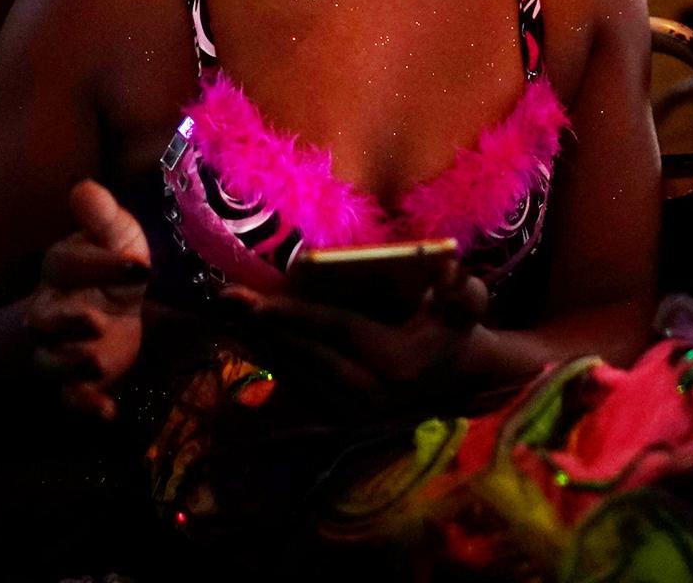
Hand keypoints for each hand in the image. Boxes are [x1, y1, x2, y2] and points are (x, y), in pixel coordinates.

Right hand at [26, 179, 151, 418]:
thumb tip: (82, 185)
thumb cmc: (111, 269)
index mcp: (60, 269)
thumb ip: (103, 218)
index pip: (64, 264)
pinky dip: (84, 406)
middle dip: (64, 324)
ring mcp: (57, 347)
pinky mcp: (73, 381)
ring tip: (96, 365)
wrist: (107, 312)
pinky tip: (106, 413)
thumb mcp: (117, 239)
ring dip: (71, 365)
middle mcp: (49, 309)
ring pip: (50, 361)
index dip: (97, 265)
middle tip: (95, 323)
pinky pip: (68, 399)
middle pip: (41, 320)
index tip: (138, 265)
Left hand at [218, 261, 488, 406]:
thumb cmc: (454, 333)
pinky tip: (245, 337)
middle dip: (262, 326)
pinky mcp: (338, 416)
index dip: (295, 315)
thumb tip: (451, 276)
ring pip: (294, 371)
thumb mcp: (467, 309)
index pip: (335, 330)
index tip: (257, 301)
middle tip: (224, 298)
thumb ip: (464, 295)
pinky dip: (269, 361)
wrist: (460, 385)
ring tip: (224, 312)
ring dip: (257, 343)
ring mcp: (349, 410)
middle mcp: (366, 390)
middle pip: (304, 351)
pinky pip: (295, 385)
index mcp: (392, 361)